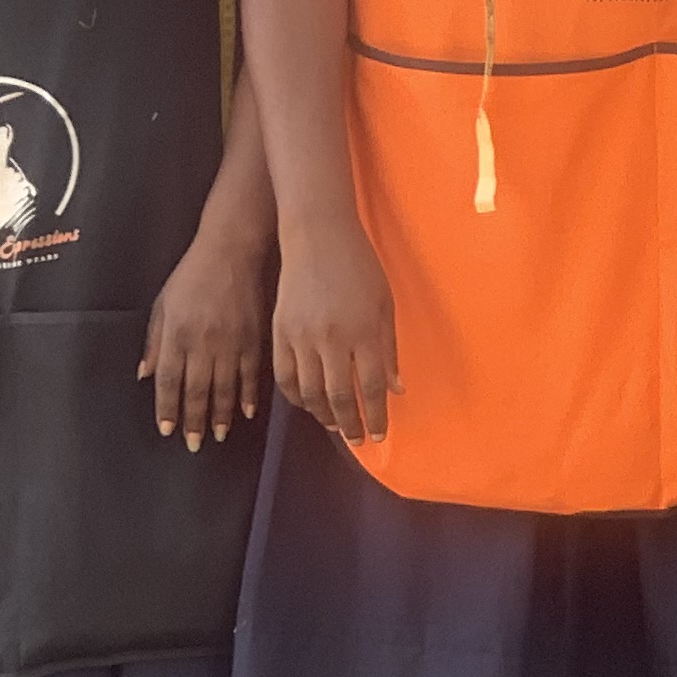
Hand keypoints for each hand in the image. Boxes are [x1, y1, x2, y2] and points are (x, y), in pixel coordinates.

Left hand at [143, 226, 271, 447]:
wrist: (231, 251)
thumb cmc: (192, 275)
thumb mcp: (162, 304)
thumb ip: (154, 341)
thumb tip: (145, 374)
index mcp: (176, 334)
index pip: (169, 381)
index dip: (167, 408)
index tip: (167, 430)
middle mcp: (202, 343)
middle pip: (196, 391)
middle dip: (194, 420)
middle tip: (194, 444)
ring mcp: (230, 342)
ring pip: (224, 388)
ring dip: (221, 415)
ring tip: (219, 436)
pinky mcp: (253, 338)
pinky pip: (250, 374)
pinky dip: (248, 396)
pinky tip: (247, 413)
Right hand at [270, 214, 397, 442]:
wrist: (316, 237)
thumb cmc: (359, 267)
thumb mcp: (384, 306)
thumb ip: (388, 350)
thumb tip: (396, 390)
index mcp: (363, 332)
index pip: (370, 388)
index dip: (376, 416)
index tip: (380, 435)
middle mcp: (332, 339)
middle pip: (340, 396)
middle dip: (351, 424)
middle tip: (358, 440)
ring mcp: (302, 336)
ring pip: (310, 392)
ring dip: (323, 415)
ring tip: (335, 425)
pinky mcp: (280, 332)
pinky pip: (285, 376)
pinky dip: (296, 396)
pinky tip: (308, 404)